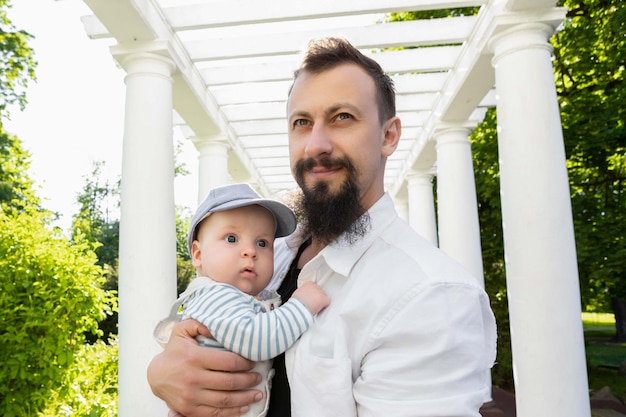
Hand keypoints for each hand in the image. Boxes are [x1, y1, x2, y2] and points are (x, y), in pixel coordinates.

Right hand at [147, 319, 263, 416]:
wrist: (156, 376)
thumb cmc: (174, 352)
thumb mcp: (182, 331)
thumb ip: (200, 323)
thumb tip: (218, 326)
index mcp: (195, 358)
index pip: (228, 362)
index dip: (245, 363)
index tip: (252, 362)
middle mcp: (193, 378)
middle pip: (229, 382)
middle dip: (248, 381)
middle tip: (258, 378)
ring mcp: (191, 396)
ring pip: (225, 400)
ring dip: (245, 398)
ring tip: (257, 394)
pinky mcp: (189, 409)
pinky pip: (214, 414)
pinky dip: (232, 412)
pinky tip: (243, 407)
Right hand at [293, 281, 329, 314]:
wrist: (298, 308)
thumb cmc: (296, 303)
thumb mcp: (298, 294)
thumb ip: (303, 293)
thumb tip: (304, 297)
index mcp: (308, 284)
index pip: (314, 287)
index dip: (312, 294)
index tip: (310, 298)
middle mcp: (315, 286)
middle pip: (319, 292)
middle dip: (316, 298)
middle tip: (312, 304)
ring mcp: (321, 292)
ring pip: (323, 297)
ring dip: (319, 302)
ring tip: (313, 307)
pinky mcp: (324, 298)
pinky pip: (326, 303)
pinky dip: (323, 307)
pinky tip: (318, 309)